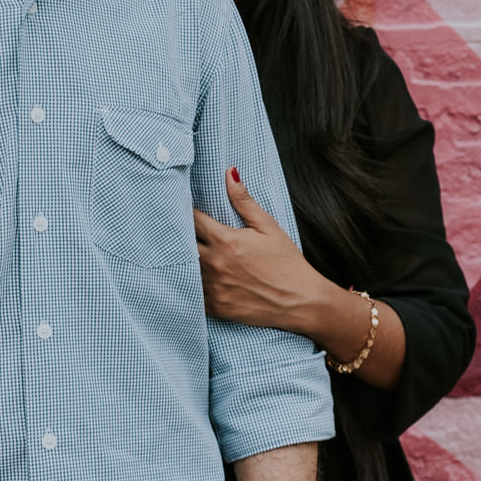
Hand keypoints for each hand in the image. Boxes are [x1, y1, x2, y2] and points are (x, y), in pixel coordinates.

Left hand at [194, 168, 327, 331]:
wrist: (301, 302)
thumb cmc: (287, 263)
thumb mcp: (268, 227)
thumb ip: (244, 201)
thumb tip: (229, 173)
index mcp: (225, 240)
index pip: (191, 220)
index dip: (186, 213)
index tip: (183, 209)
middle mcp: (214, 263)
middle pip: (183, 244)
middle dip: (181, 236)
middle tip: (180, 231)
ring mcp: (213, 287)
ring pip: (184, 269)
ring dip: (184, 261)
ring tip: (185, 254)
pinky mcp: (215, 307)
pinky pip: (192, 294)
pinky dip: (191, 285)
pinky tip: (195, 279)